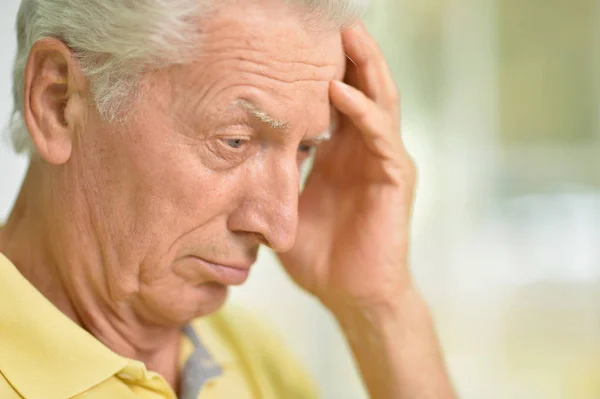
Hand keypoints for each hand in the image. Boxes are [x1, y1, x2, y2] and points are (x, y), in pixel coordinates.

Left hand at [278, 23, 415, 311]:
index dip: (320, 70)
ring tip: (347, 35)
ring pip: (379, 101)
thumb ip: (272, 178)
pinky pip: (380, 136)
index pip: (335, 100)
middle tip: (332, 23)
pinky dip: (362, 112)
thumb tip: (232, 158)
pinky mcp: (395, 177)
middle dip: (349, 55)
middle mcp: (364, 149)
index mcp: (340, 153)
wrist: (350, 293)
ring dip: (364, 67)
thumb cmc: (319, 253)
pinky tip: (339, 93)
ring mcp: (383, 160)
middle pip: (362, 88)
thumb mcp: (286, 206)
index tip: (295, 43)